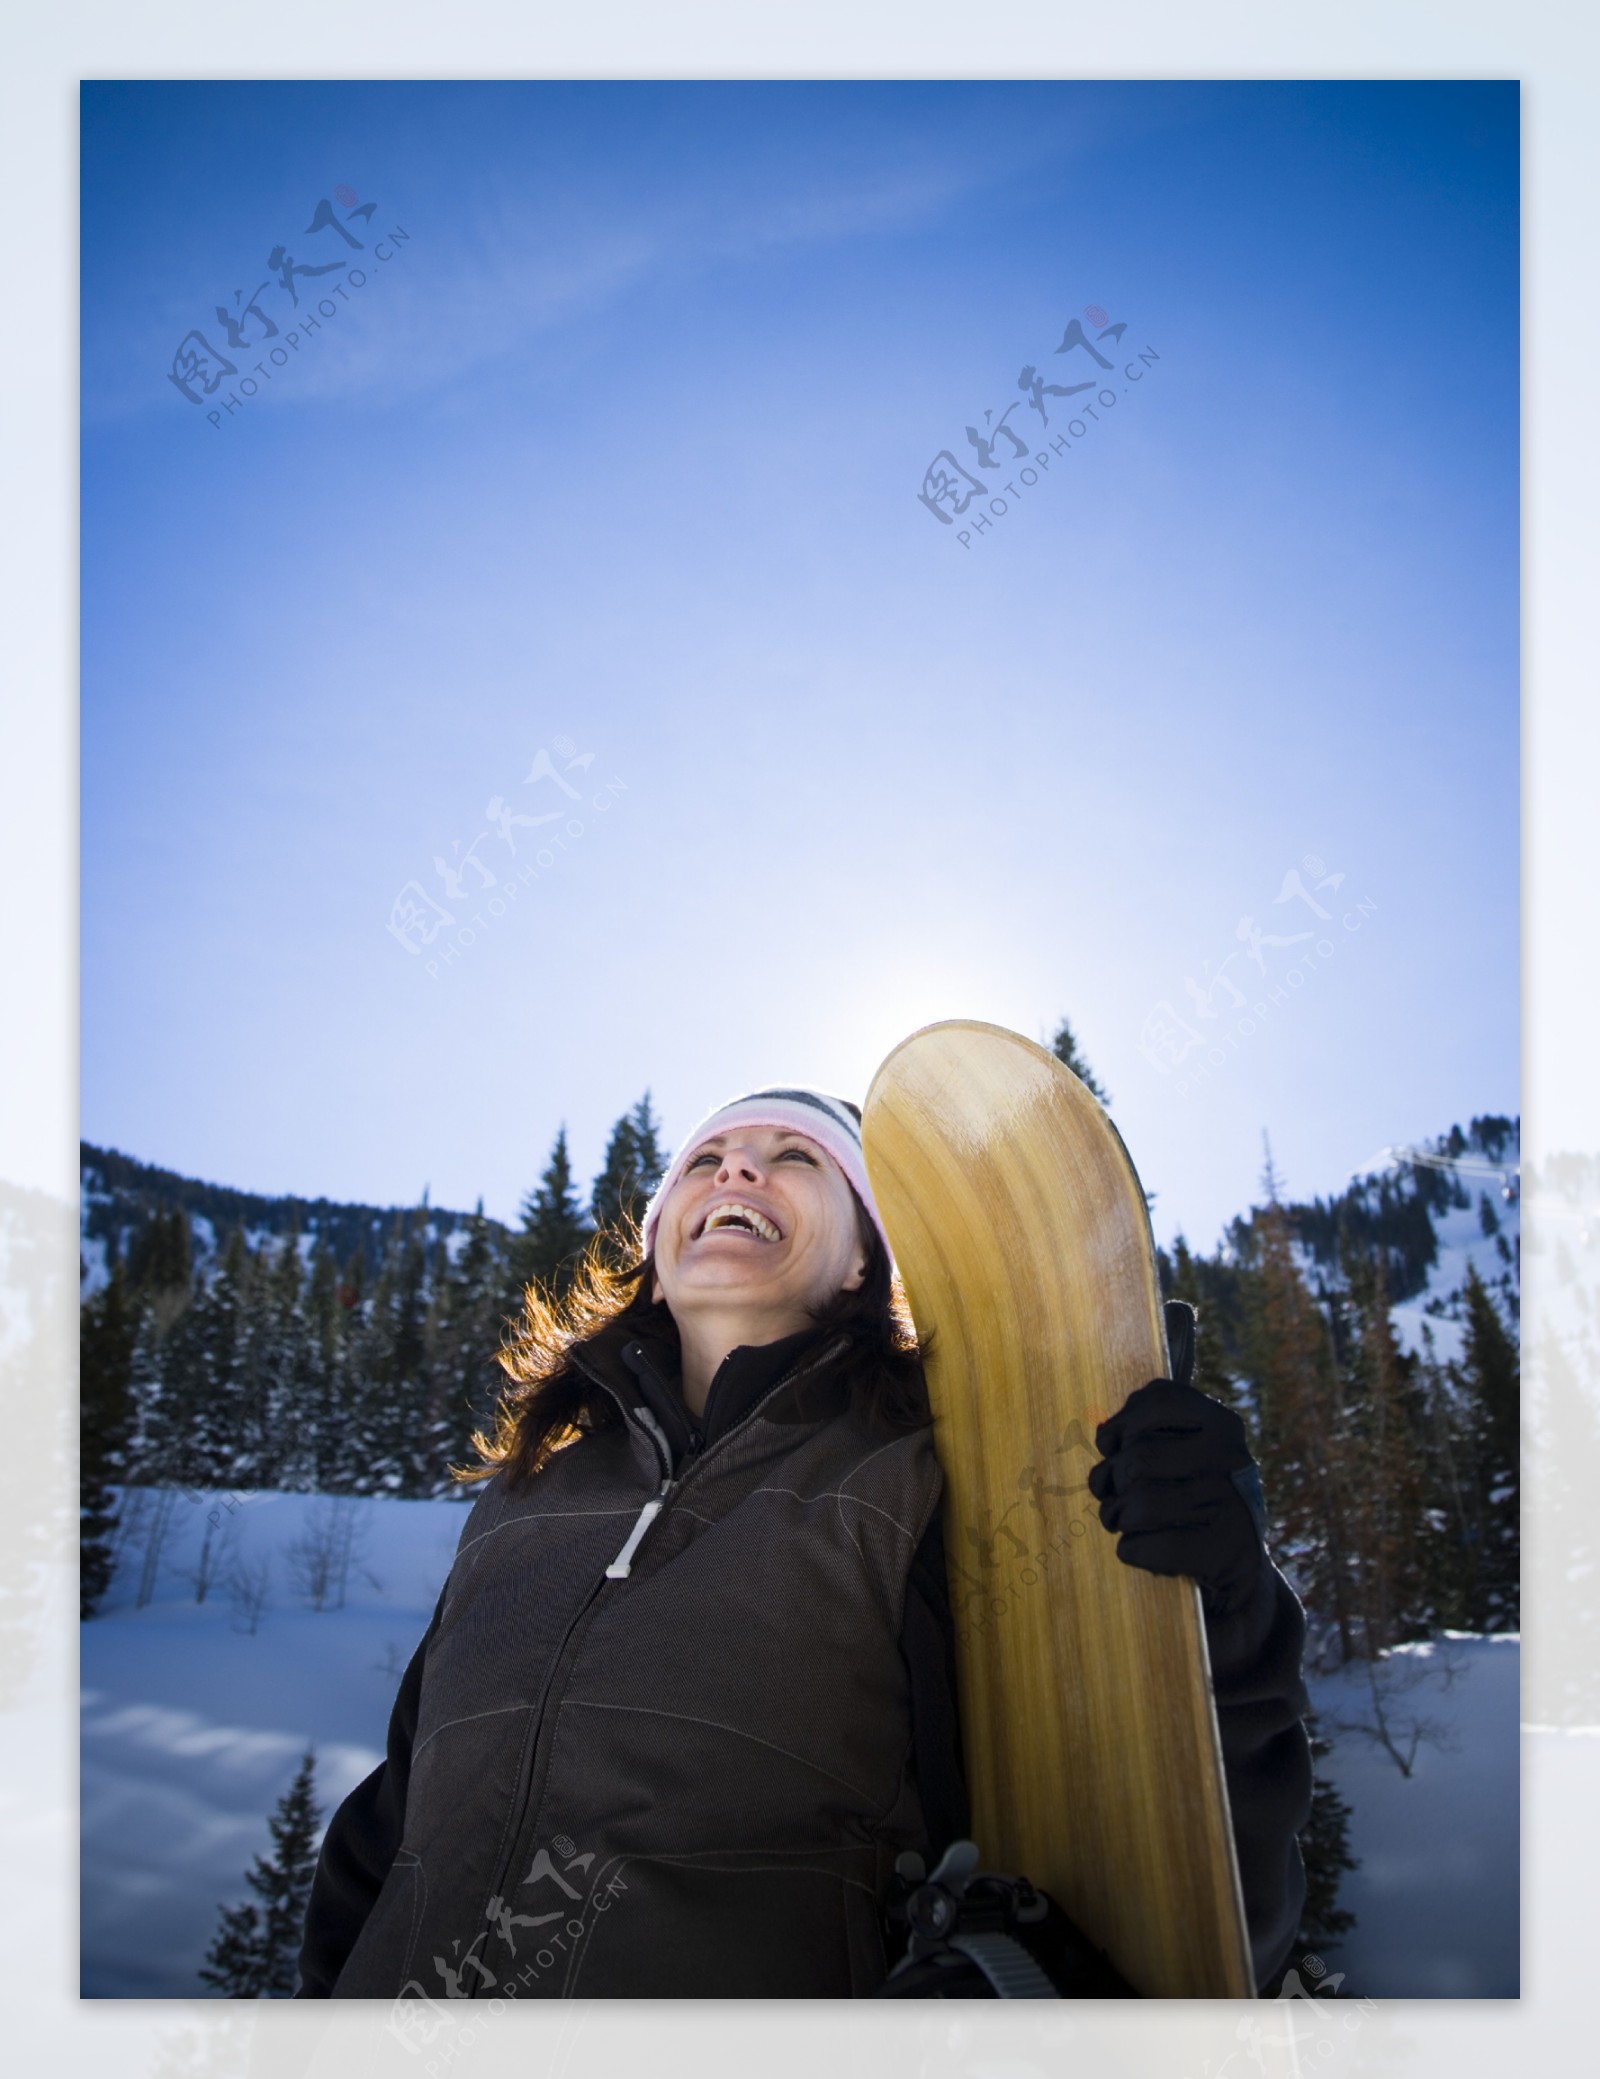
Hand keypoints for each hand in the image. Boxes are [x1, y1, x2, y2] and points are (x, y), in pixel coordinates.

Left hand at [1085, 1301, 1266, 1620]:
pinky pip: (1141, 1546)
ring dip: (1116, 1521)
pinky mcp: (1224, 1550)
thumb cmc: (1189, 1493)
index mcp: (1220, 1419)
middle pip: (1134, 1460)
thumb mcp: (1184, 1439)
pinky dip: (1132, 1553)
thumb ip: (1171, 1391)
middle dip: (1108, 1484)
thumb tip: (1178, 1305)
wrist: (1233, 1570)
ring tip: (1126, 1524)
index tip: (1113, 1445)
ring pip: (1134, 1505)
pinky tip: (1146, 1551)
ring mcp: (1232, 1503)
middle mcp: (1232, 1454)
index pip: (1151, 1402)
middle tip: (1113, 1496)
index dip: (1118, 1428)